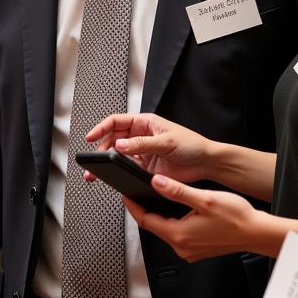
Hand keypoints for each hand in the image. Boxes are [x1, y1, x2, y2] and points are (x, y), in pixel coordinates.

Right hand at [86, 113, 218, 182]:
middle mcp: (141, 136)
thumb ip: (142, 144)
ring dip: (107, 162)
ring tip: (96, 172)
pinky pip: (126, 167)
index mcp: (145, 123)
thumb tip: (120, 145)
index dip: (101, 128)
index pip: (117, 122)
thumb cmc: (192, 145)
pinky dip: (117, 171)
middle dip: (100, 149)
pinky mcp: (145, 167)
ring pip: (117, 155)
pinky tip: (113, 176)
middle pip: (113, 139)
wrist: (206, 163)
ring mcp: (142, 152)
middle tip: (94, 160)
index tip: (90, 137)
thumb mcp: (166, 142)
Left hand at [123, 174, 262, 260]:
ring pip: (165, 231)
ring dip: (158, 217)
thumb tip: (156, 183)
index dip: (133, 206)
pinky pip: (177, 236)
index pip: (146, 221)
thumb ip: (177, 191)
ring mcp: (189, 251)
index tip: (126, 194)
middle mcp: (182, 247)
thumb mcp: (204, 199)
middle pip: (154, 227)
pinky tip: (174, 212)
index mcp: (180, 235)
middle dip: (143, 210)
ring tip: (152, 199)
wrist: (257, 233)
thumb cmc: (237, 218)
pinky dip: (171, 223)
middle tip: (136, 194)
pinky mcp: (197, 250)